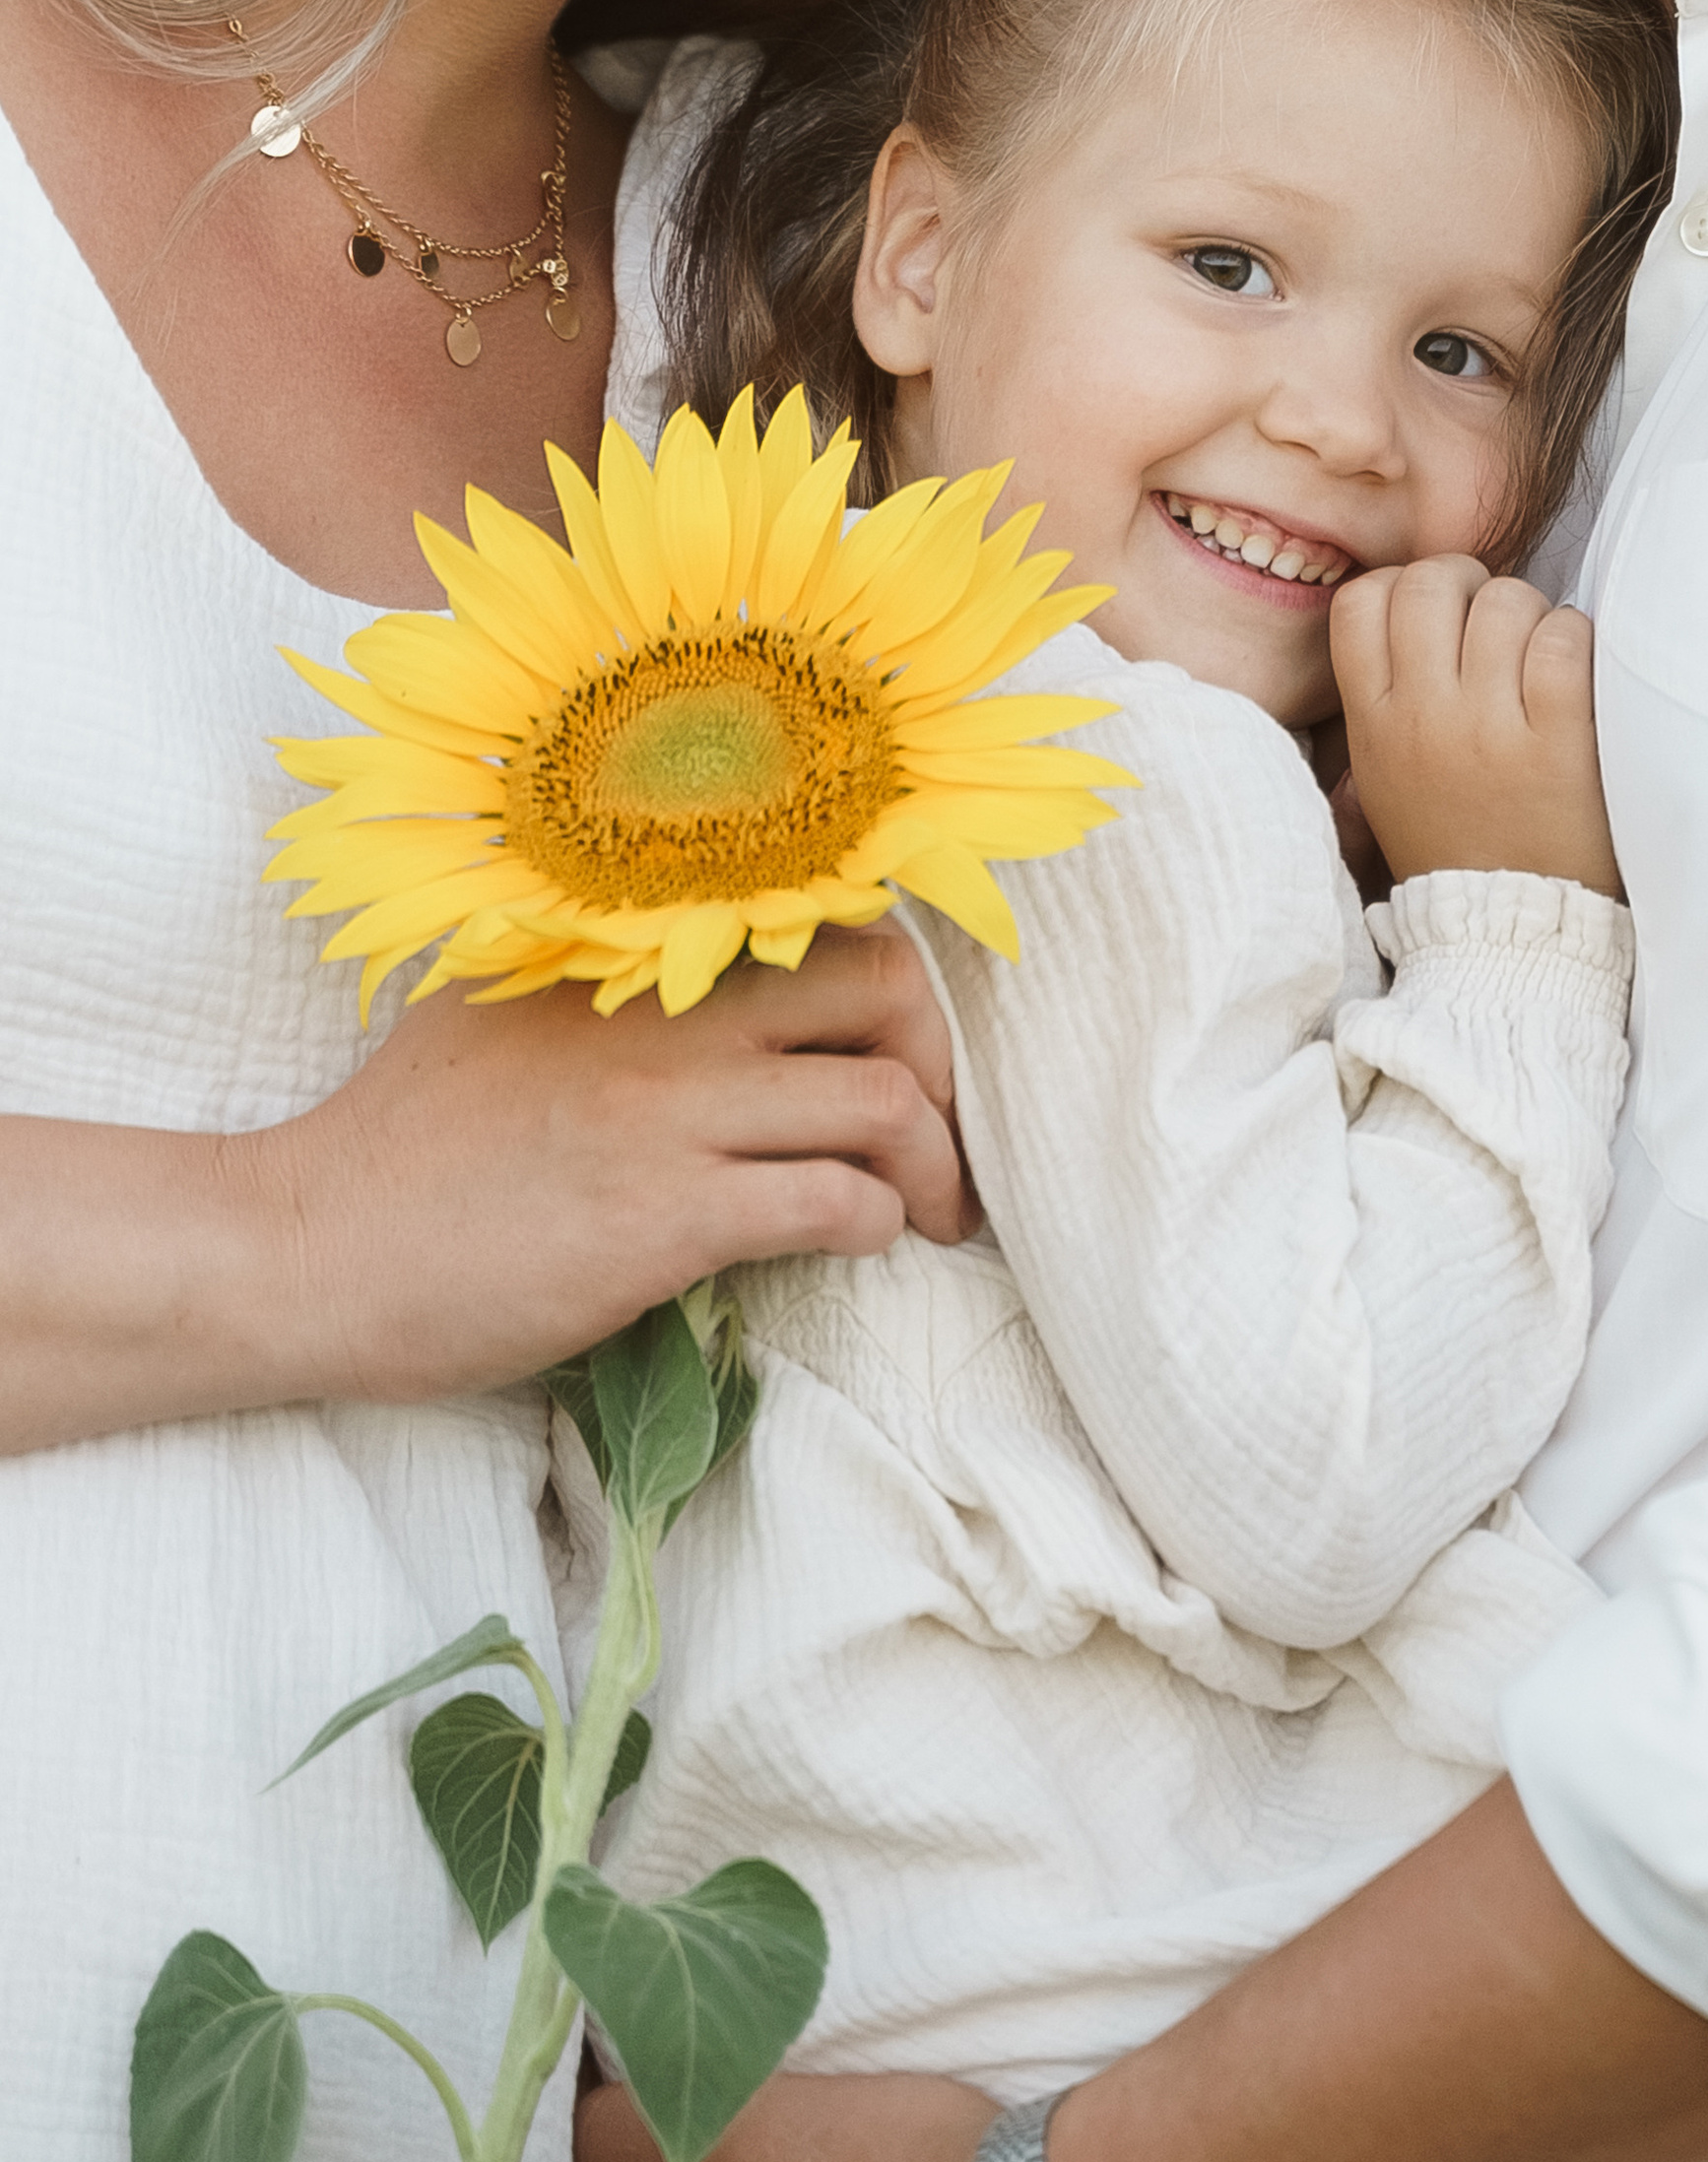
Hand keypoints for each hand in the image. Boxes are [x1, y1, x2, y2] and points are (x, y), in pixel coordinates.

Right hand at [249, 933, 975, 1408]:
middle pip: (885, 986)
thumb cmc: (406, 1148)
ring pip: (884, 1104)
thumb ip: (604, 988)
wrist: (311, 1246)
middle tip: (935, 1135)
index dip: (890, 981)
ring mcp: (669, 1114)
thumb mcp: (501, 1011)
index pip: (815, 915)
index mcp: (627, 952)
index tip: (898, 1049)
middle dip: (941, 1064)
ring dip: (933, 1169)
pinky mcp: (667, 1216)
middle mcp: (662, 1015)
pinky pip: (836, 1202)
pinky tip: (859, 1245)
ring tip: (929, 1216)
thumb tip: (703, 997)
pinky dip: (877, 1225)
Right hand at [1332, 556, 1619, 898]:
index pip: (1362, 600)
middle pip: (1432, 581)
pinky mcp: (1557, 743)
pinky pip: (1562, 640)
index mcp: (1374, 725)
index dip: (1405, 585)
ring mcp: (1489, 730)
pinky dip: (1576, 642)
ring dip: (1532, 617)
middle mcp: (1423, 718)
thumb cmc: (1454, 849)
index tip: (1440, 615)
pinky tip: (1577, 680)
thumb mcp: (1383, 783)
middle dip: (1472, 585)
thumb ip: (1378, 702)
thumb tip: (1388, 616)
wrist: (1507, 936)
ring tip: (1539, 663)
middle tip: (1496, 623)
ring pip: (1505, 601)